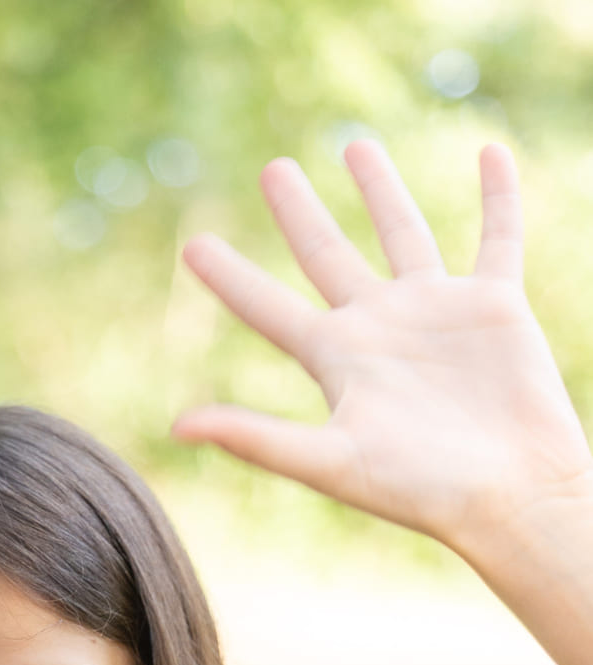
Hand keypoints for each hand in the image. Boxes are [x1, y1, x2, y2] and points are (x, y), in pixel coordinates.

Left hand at [172, 142, 592, 566]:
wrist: (507, 496)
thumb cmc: (418, 489)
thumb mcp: (329, 462)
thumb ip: (256, 439)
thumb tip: (178, 427)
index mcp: (335, 361)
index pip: (268, 308)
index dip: (230, 279)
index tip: (192, 246)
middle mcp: (378, 328)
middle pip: (328, 255)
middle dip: (300, 213)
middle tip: (273, 170)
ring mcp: (435, 312)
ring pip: (403, 233)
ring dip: (381, 189)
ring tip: (355, 146)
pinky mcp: (494, 305)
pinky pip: (497, 236)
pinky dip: (498, 196)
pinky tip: (491, 155)